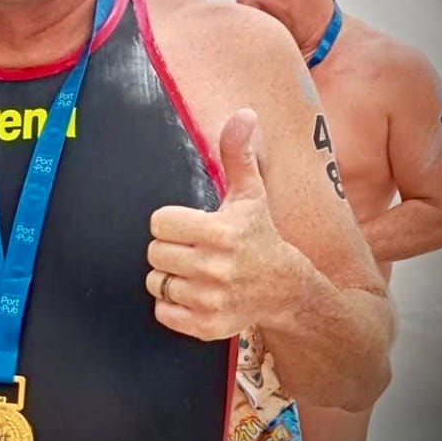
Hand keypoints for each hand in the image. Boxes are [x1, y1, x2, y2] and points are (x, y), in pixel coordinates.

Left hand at [145, 108, 294, 339]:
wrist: (288, 290)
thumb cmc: (260, 235)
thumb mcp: (250, 194)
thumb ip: (238, 153)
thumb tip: (243, 113)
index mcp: (219, 232)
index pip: (159, 223)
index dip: (171, 222)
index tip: (191, 225)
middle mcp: (214, 268)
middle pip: (154, 252)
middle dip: (170, 248)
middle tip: (194, 249)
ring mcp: (210, 300)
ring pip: (156, 281)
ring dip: (170, 276)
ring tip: (195, 271)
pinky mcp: (207, 327)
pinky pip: (162, 312)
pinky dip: (172, 305)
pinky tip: (195, 293)